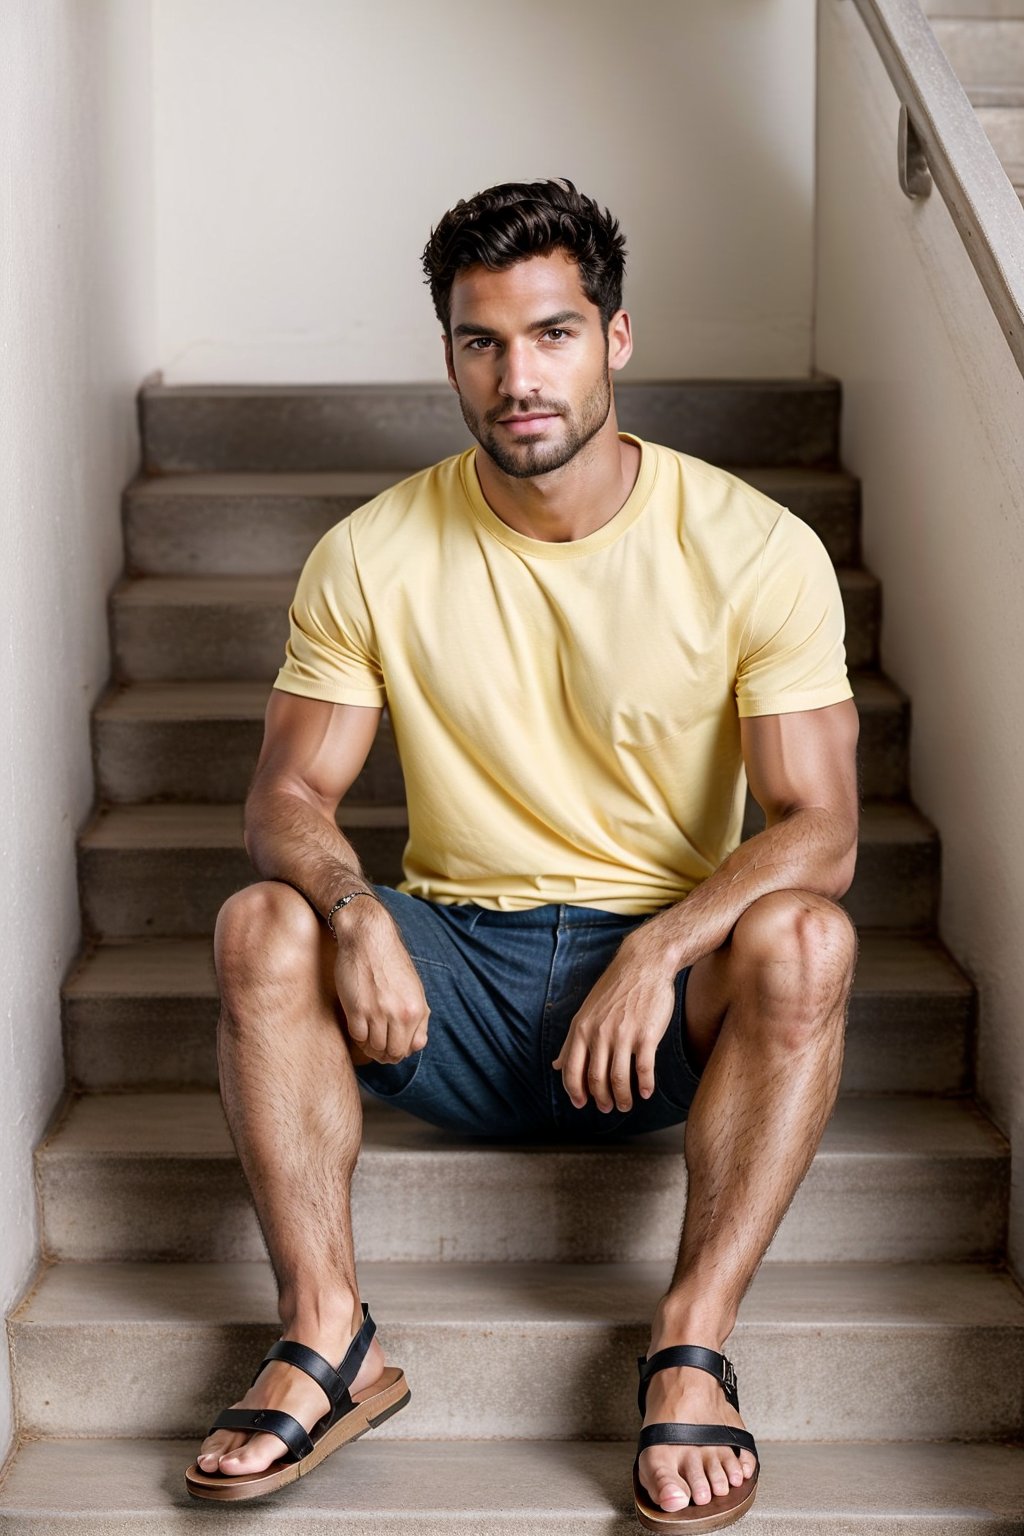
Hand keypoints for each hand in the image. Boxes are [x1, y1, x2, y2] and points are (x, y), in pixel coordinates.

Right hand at [332, 900, 429, 1065]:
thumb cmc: (391, 961)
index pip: (410, 1048)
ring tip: (366, 1034)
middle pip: (392, 1053)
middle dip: (384, 1053)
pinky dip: (357, 1037)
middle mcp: (400, 1014)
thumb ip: (418, 1016)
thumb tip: (416, 1044)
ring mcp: (378, 1013)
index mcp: (417, 1010)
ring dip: (369, 1046)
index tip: (391, 1044)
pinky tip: (357, 1026)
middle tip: (376, 1045)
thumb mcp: (414, 988)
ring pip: (374, 1048)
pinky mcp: (356, 1010)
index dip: (400, 1050)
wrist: (369, 938)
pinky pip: (358, 1037)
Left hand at [552, 942, 677, 1112]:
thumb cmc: (615, 989)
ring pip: (619, 1079)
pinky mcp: (647, 1035)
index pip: (571, 1070)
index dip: (575, 1092)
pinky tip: (646, 1093)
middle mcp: (599, 1034)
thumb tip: (555, 1065)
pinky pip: (644, 1070)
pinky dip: (645, 1086)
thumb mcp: (586, 1012)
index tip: (582, 1104)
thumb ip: (572, 1041)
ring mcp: (623, 1035)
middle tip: (608, 1108)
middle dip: (601, 1099)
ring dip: (622, 1098)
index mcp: (581, 1029)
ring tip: (626, 1104)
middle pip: (595, 1079)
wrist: (644, 964)